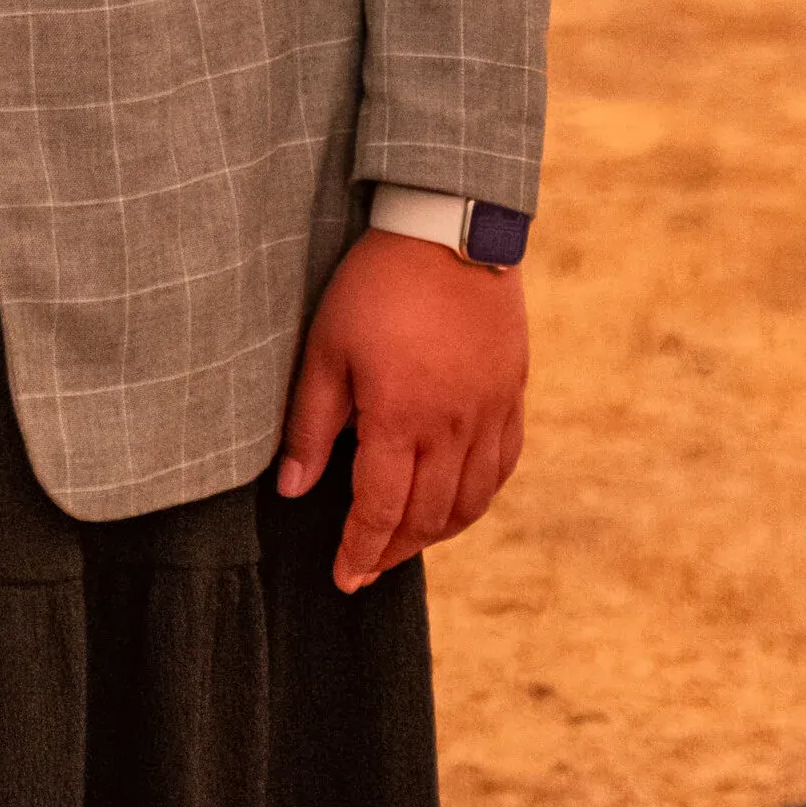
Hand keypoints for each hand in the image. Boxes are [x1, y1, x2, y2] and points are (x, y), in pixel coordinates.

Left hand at [276, 227, 527, 594]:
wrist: (450, 228)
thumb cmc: (376, 285)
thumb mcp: (326, 348)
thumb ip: (311, 426)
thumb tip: (292, 490)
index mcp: (401, 418)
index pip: (380, 510)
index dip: (360, 551)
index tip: (345, 578)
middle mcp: (453, 428)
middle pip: (427, 517)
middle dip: (394, 551)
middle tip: (368, 568)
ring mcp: (489, 413)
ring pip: (471, 502)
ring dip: (437, 533)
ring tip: (406, 541)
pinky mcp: (512, 394)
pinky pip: (503, 466)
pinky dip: (479, 496)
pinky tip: (458, 500)